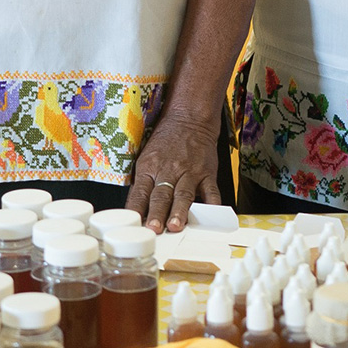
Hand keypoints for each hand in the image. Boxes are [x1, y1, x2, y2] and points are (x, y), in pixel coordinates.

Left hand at [125, 114, 221, 232]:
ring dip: (179, 211)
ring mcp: (189, 172)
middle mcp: (168, 170)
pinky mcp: (207, 173)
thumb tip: (137, 210)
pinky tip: (211, 217)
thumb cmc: (166, 139)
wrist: (189, 118)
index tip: (135, 224)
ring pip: (183, 194)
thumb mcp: (146, 157)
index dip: (137, 209)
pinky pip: (211, 192)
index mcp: (150, 168)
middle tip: (154, 229)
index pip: (139, 192)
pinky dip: (212, 206)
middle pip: (161, 195)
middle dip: (157, 214)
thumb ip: (143, 183)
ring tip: (176, 226)